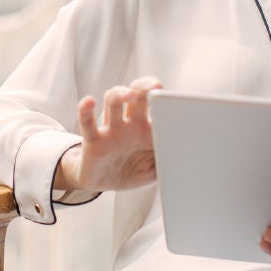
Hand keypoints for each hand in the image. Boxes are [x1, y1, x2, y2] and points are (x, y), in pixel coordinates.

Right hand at [57, 76, 162, 192]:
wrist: (104, 183)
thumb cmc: (131, 171)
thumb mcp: (155, 171)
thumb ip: (168, 162)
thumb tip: (184, 157)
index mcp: (147, 129)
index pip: (156, 105)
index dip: (164, 99)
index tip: (173, 100)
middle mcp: (130, 123)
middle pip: (136, 94)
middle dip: (144, 87)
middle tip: (153, 87)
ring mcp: (111, 129)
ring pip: (113, 101)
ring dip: (120, 94)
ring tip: (128, 95)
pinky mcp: (93, 139)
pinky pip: (88, 122)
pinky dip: (85, 110)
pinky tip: (89, 102)